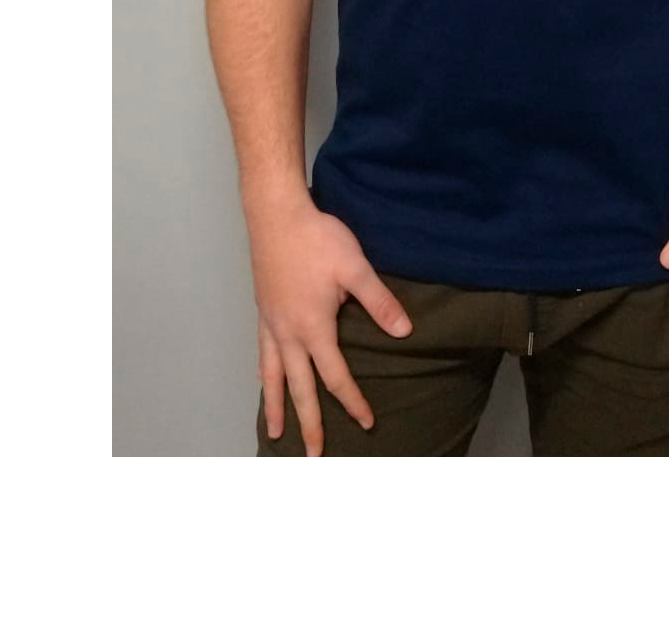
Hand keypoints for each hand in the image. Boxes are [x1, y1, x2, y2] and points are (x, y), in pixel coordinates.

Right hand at [246, 186, 411, 455]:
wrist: (276, 214)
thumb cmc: (316, 238)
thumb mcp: (356, 268)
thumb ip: (379, 302)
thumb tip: (404, 331)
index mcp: (313, 328)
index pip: (335, 376)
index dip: (352, 402)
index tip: (366, 423)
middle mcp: (288, 333)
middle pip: (299, 388)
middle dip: (309, 423)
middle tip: (314, 456)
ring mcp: (271, 323)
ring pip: (273, 376)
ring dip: (276, 406)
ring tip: (274, 434)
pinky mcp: (263, 310)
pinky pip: (263, 353)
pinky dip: (265, 374)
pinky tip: (265, 380)